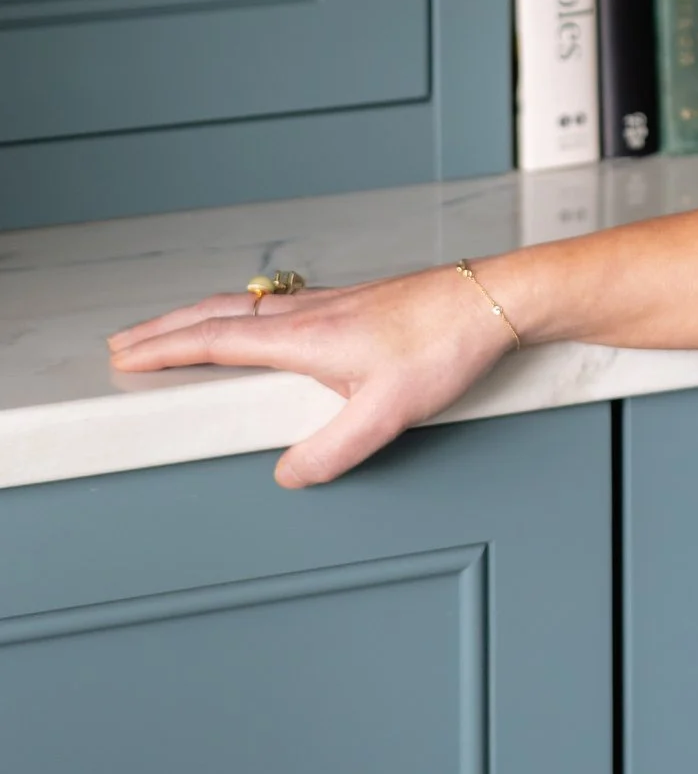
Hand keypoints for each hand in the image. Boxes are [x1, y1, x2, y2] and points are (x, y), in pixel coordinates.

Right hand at [106, 271, 519, 488]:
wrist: (497, 298)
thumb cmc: (448, 344)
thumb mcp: (389, 413)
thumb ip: (332, 450)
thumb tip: (288, 474)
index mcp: (306, 336)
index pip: (217, 340)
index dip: (165, 349)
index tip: (125, 355)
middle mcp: (313, 312)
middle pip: (221, 313)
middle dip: (167, 328)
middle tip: (127, 342)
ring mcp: (335, 302)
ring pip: (250, 304)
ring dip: (204, 316)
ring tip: (177, 331)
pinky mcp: (358, 303)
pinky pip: (281, 303)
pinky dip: (245, 311)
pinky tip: (260, 321)